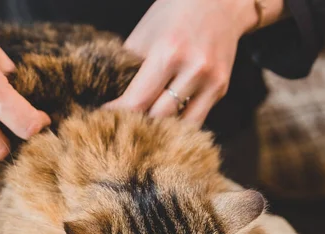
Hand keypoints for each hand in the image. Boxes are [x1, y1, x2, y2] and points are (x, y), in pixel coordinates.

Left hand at [105, 0, 259, 126]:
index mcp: (169, 53)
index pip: (138, 101)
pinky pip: (196, 120)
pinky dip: (179, 124)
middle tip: (121, 128)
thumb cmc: (173, 14)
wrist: (219, 0)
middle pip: (159, 118)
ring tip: (145, 130)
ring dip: (161, 130)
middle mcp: (194, 70)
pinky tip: (166, 122)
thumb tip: (111, 102)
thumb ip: (129, 70)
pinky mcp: (221, 89)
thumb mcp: (144, 36)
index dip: (118, 115)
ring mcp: (211, 82)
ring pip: (181, 126)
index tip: (104, 121)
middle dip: (138, 125)